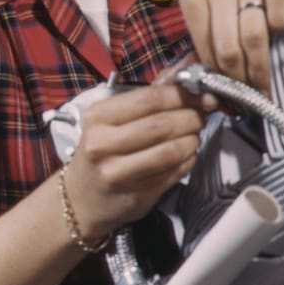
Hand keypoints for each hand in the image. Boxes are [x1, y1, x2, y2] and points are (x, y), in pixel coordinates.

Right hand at [63, 82, 206, 242]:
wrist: (83, 198)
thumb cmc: (102, 152)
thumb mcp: (109, 121)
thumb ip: (146, 102)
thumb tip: (189, 85)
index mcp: (97, 117)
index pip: (149, 99)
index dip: (181, 95)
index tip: (199, 95)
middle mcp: (103, 144)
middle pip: (162, 124)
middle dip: (191, 117)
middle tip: (200, 116)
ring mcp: (118, 173)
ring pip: (171, 150)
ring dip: (192, 140)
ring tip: (194, 136)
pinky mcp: (136, 194)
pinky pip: (175, 172)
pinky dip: (189, 160)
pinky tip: (187, 155)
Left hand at [179, 0, 283, 89]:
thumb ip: (202, 32)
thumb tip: (208, 79)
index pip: (205, 47)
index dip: (217, 77)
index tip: (226, 95)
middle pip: (231, 47)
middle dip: (240, 79)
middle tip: (247, 97)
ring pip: (255, 36)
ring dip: (260, 66)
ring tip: (262, 84)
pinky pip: (280, 16)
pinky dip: (278, 30)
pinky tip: (274, 33)